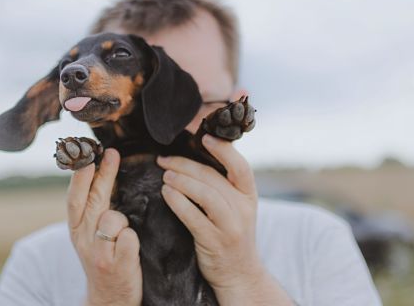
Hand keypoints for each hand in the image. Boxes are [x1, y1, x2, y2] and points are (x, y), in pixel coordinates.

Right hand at [66, 148, 141, 305]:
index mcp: (75, 230)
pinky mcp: (117, 265)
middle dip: (103, 174)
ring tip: (122, 236)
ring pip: (113, 219)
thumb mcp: (91, 235)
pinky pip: (129, 238)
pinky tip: (130, 248)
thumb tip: (100, 170)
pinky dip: (132, 238)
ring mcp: (100, 253)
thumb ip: (94, 208)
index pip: (74, 198)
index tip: (88, 155)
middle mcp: (83, 240)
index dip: (80, 176)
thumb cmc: (104, 259)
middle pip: (93, 201)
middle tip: (112, 154)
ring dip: (122, 220)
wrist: (109, 299)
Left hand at [157, 135, 291, 304]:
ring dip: (182, 181)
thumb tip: (197, 157)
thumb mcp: (236, 208)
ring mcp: (230, 226)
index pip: (241, 167)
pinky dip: (178, 203)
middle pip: (214, 178)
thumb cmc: (230, 235)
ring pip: (206, 195)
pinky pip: (194, 218)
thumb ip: (223, 186)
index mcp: (249, 196)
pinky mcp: (215, 242)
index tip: (204, 138)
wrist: (239, 275)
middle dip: (186, 164)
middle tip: (164, 159)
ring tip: (164, 175)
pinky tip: (166, 194)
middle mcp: (243, 209)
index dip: (223, 150)